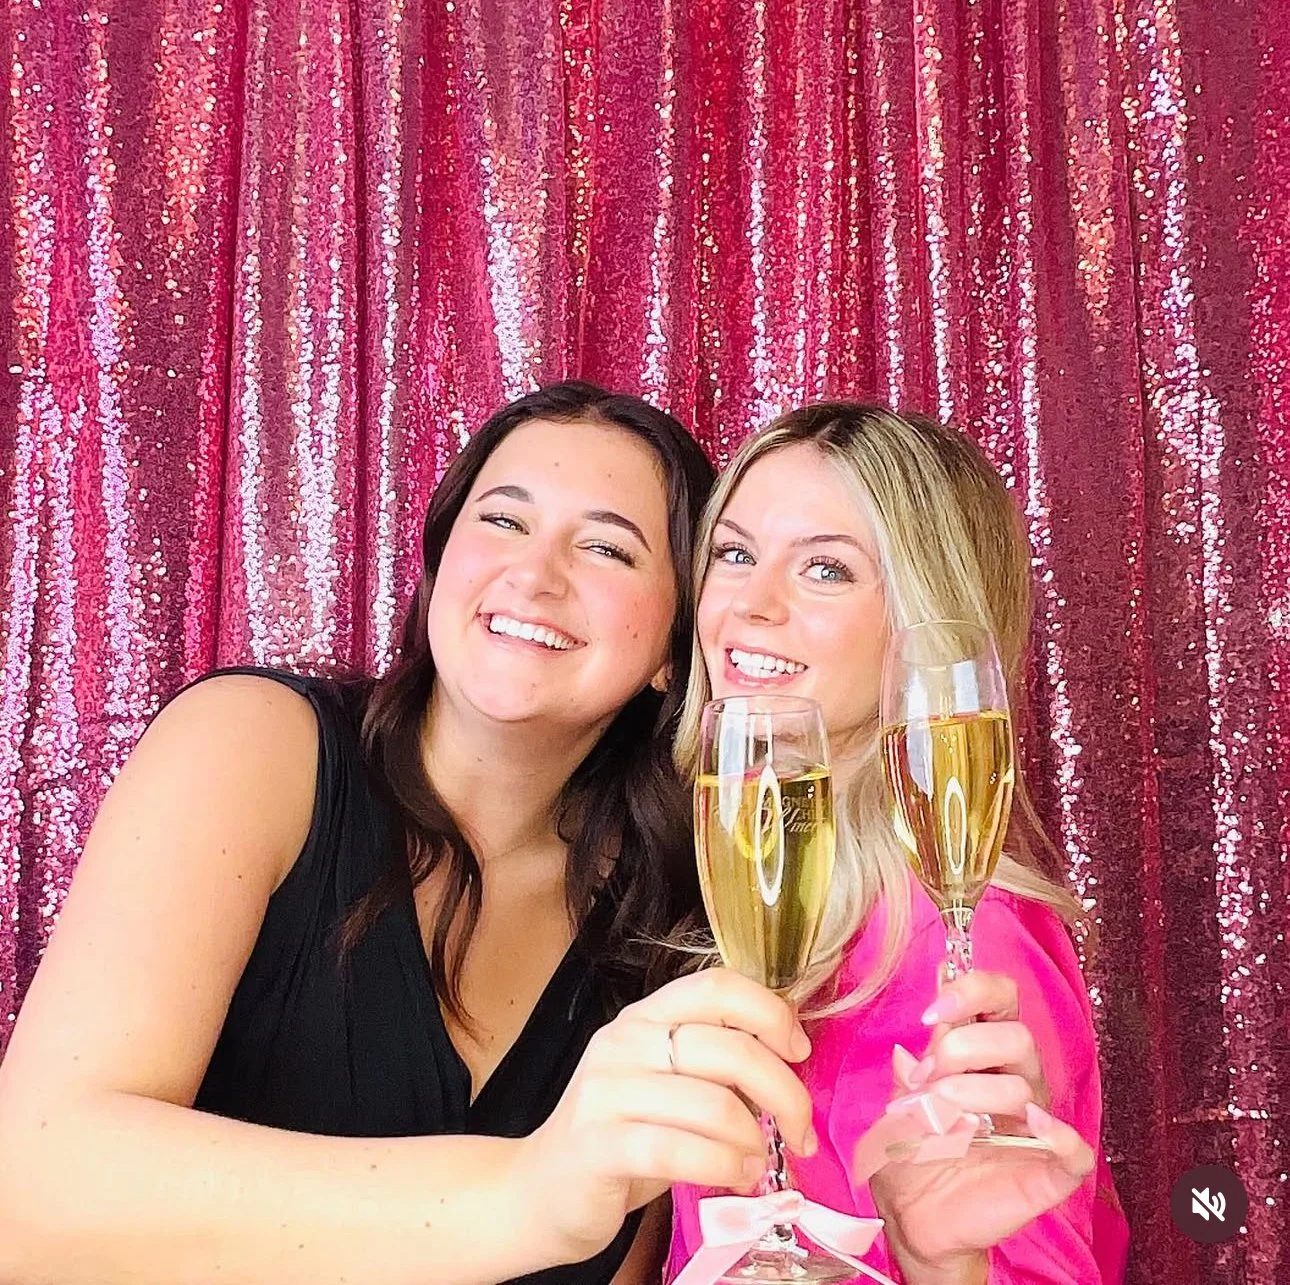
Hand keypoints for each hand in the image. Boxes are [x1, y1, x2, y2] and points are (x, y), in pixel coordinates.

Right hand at [519, 967, 816, 1264]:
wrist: (541, 1191)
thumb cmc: (622, 1136)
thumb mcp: (669, 1086)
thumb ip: (716, 1066)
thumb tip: (791, 1063)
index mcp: (647, 1017)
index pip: (718, 986)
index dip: (770, 1012)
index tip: (799, 1051)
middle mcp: (624, 1041)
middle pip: (728, 1047)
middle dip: (784, 1091)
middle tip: (802, 1130)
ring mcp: (607, 1091)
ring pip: (712, 1102)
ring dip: (755, 1138)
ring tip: (763, 1162)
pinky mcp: (599, 1144)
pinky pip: (680, 1149)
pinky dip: (724, 1166)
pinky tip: (739, 1178)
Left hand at [856, 972, 1093, 1277]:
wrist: (913, 1218)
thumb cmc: (910, 1152)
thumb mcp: (899, 1104)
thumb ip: (910, 1072)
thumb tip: (911, 1046)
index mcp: (982, 1054)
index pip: (1000, 998)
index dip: (972, 990)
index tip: (931, 1012)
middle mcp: (1014, 1079)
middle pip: (1015, 1035)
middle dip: (963, 1048)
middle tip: (926, 1078)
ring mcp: (1034, 1124)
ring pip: (1024, 1085)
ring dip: (971, 1095)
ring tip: (938, 1118)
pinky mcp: (1049, 1171)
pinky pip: (1074, 1149)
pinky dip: (1057, 1134)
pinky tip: (1028, 1127)